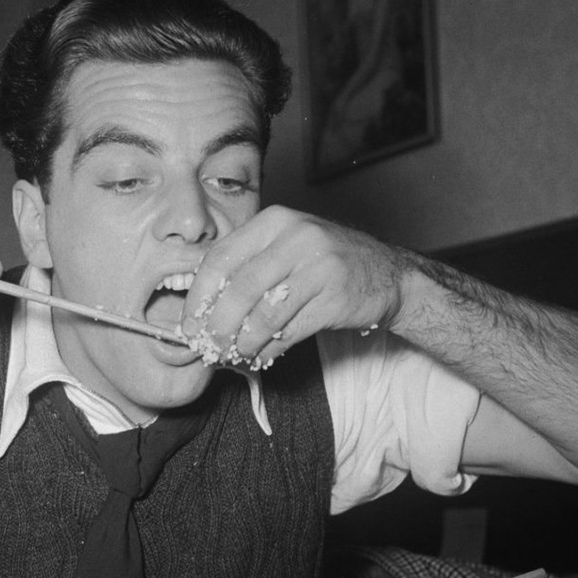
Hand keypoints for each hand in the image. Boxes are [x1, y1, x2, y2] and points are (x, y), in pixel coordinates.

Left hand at [180, 206, 400, 368]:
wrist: (386, 275)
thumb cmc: (325, 264)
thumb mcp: (285, 249)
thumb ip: (246, 268)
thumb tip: (202, 311)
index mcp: (274, 221)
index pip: (221, 259)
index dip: (199, 297)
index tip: (190, 325)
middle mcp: (296, 237)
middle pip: (239, 289)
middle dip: (217, 326)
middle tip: (208, 348)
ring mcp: (318, 266)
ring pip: (264, 314)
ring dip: (243, 343)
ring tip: (234, 355)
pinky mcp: (334, 297)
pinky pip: (289, 331)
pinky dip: (269, 350)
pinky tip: (261, 356)